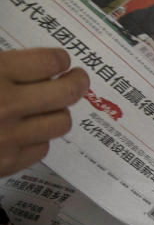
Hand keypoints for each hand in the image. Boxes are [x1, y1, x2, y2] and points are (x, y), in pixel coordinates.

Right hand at [0, 48, 88, 176]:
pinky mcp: (5, 164)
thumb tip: (39, 62)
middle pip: (67, 93)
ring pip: (60, 123)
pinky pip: (41, 149)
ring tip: (45, 106)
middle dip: (76, 82)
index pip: (50, 61)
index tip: (59, 61)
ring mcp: (7, 138)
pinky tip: (25, 131)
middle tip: (75, 79)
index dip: (59, 60)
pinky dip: (37, 139)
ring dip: (56, 112)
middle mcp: (5, 106)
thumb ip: (5, 63)